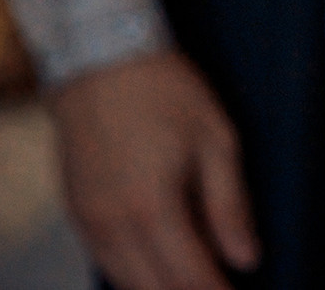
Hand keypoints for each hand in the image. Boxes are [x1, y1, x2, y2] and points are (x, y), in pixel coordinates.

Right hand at [49, 50, 259, 289]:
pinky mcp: (77, 213)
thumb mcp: (215, 139)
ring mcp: (89, 222)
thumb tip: (247, 259)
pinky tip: (160, 272)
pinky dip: (136, 277)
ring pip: (127, 285)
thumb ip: (230, 206)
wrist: (99, 58)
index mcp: (152, 208)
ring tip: (198, 282)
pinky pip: (107, 265)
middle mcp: (114, 225)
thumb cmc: (165, 91)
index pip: (192, 278)